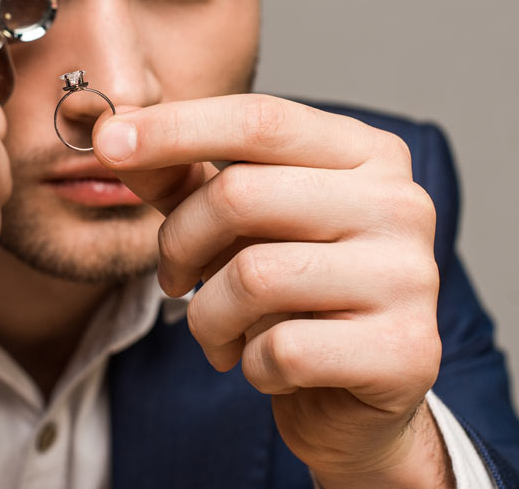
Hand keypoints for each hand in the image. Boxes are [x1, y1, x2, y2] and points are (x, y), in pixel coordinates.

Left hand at [94, 95, 447, 486]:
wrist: (356, 398)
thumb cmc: (293, 294)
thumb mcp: (234, 224)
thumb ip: (181, 176)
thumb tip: (112, 132)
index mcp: (367, 154)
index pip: (260, 119)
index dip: (174, 127)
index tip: (107, 139)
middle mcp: (402, 203)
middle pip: (241, 194)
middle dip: (179, 242)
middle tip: (173, 277)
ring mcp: (411, 277)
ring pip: (253, 276)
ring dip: (208, 316)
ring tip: (219, 331)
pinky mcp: (405, 352)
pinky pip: (282, 350)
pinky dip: (249, 364)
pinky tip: (265, 365)